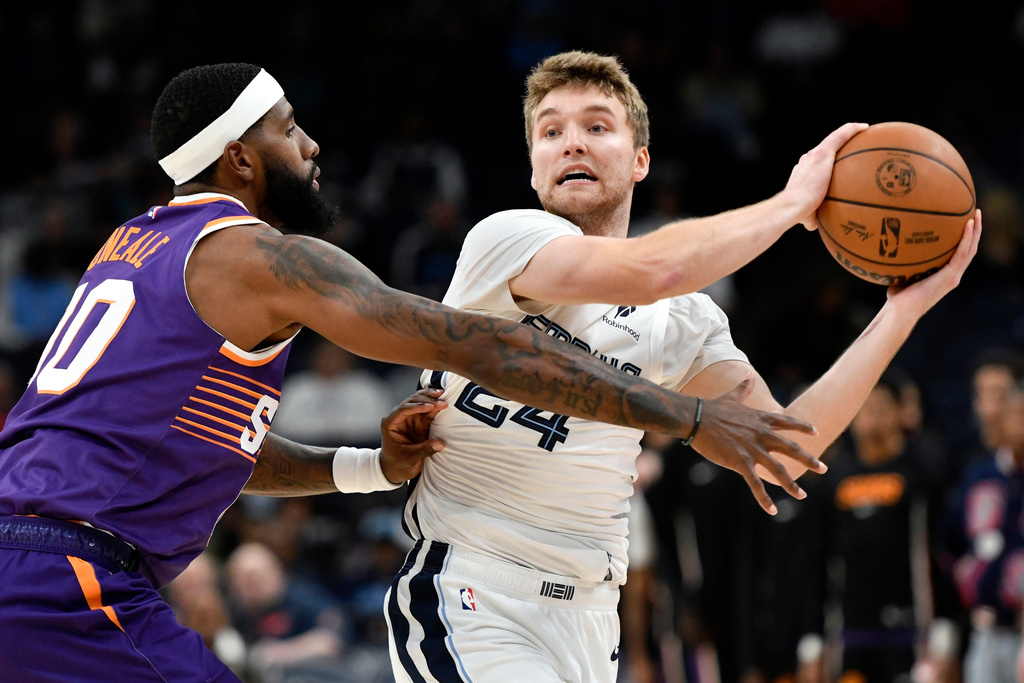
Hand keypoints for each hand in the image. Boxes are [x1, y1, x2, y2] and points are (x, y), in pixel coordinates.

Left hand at [379, 388, 447, 483]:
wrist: (397, 468)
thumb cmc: (397, 462)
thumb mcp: (409, 458)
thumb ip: (424, 450)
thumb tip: (440, 443)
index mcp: (390, 423)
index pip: (403, 410)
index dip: (417, 406)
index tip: (430, 406)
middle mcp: (399, 417)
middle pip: (412, 401)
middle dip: (426, 399)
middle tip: (441, 400)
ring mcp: (410, 417)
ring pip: (420, 401)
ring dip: (431, 397)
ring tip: (443, 395)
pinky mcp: (419, 421)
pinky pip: (427, 409)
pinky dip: (435, 404)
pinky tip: (443, 400)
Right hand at [691, 377, 822, 513]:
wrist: (696, 418)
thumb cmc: (711, 408)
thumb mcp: (731, 397)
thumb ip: (743, 389)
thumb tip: (749, 376)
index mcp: (760, 419)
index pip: (787, 423)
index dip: (803, 427)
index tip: (816, 432)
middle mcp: (761, 434)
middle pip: (791, 448)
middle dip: (809, 459)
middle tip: (824, 469)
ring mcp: (753, 449)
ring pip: (778, 470)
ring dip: (792, 484)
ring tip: (802, 495)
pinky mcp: (740, 462)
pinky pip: (756, 483)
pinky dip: (765, 498)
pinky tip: (773, 510)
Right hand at [783, 122, 868, 229]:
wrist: (793, 205)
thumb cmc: (798, 212)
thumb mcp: (806, 214)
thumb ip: (812, 217)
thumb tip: (816, 226)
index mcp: (803, 171)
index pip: (816, 162)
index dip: (826, 160)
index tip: (838, 161)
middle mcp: (807, 159)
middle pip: (826, 148)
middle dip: (839, 144)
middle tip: (854, 145)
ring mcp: (814, 154)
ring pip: (834, 138)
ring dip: (848, 132)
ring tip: (863, 130)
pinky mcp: (822, 153)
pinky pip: (841, 136)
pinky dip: (852, 129)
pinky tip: (865, 127)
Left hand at [885, 209, 981, 312]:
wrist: (900, 312)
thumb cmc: (897, 298)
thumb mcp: (903, 277)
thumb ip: (903, 265)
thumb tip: (891, 249)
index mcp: (945, 276)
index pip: (960, 255)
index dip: (966, 239)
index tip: (966, 222)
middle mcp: (953, 276)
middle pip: (970, 249)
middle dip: (975, 230)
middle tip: (976, 212)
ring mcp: (953, 276)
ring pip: (970, 249)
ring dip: (976, 230)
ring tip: (976, 213)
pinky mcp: (950, 276)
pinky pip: (961, 253)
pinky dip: (966, 238)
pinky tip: (967, 224)